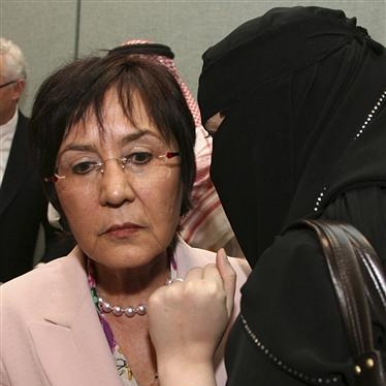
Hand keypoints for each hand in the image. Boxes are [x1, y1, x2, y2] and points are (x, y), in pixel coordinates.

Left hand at [148, 249, 235, 385]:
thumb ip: (228, 276)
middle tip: (196, 307)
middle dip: (196, 284)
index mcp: (212, 288)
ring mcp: (171, 291)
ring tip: (184, 312)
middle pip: (194, 271)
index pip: (210, 268)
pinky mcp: (155, 298)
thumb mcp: (227, 306)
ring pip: (179, 279)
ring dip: (181, 291)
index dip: (210, 284)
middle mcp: (191, 286)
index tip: (208, 300)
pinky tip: (171, 314)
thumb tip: (222, 251)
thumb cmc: (209, 333)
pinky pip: (165, 288)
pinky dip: (167, 299)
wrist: (185, 358)